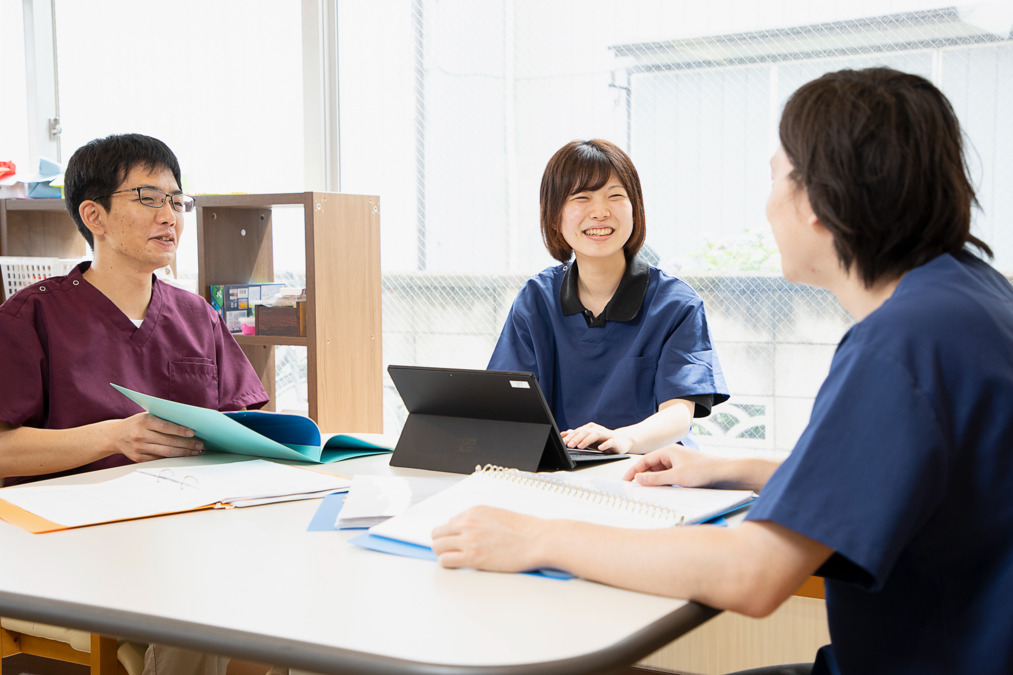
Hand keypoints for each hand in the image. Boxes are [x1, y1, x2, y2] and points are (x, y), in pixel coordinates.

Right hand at [107, 413, 204, 462]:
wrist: (115, 435)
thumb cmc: (137, 423)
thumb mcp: (147, 416)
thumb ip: (164, 419)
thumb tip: (188, 424)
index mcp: (144, 421)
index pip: (165, 427)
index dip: (180, 430)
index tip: (193, 433)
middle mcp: (140, 435)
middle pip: (168, 442)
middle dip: (187, 444)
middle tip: (200, 445)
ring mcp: (139, 448)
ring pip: (166, 453)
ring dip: (183, 453)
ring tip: (195, 452)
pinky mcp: (139, 458)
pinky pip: (160, 459)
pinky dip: (173, 458)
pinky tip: (183, 456)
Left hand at [432, 505, 546, 572]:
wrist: (538, 540)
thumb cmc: (525, 530)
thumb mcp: (498, 515)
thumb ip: (480, 521)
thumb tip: (469, 531)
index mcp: (475, 511)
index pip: (449, 523)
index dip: (452, 534)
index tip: (454, 540)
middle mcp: (469, 523)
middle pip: (438, 534)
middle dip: (442, 542)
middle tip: (450, 550)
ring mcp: (469, 540)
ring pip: (438, 547)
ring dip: (443, 553)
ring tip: (453, 558)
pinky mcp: (472, 557)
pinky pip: (445, 560)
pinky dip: (447, 563)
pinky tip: (457, 565)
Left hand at [561, 423, 632, 453]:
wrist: (621, 441)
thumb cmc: (602, 440)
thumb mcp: (588, 439)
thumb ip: (576, 436)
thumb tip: (562, 434)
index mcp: (590, 428)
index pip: (578, 431)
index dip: (570, 437)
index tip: (563, 442)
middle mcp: (597, 429)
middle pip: (585, 432)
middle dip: (576, 438)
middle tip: (569, 445)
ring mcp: (606, 434)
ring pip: (595, 435)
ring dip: (587, 440)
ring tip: (580, 446)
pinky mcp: (615, 441)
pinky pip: (610, 442)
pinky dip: (605, 445)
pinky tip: (600, 448)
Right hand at [621, 445, 723, 486]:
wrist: (724, 473)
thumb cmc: (704, 470)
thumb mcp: (676, 476)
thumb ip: (655, 478)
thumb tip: (639, 479)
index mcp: (668, 451)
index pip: (645, 460)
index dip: (633, 470)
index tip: (625, 479)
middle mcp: (672, 456)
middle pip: (651, 466)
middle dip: (642, 476)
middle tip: (633, 487)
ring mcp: (678, 464)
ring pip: (659, 472)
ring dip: (652, 480)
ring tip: (645, 490)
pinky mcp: (684, 472)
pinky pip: (668, 477)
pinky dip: (662, 483)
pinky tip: (661, 490)